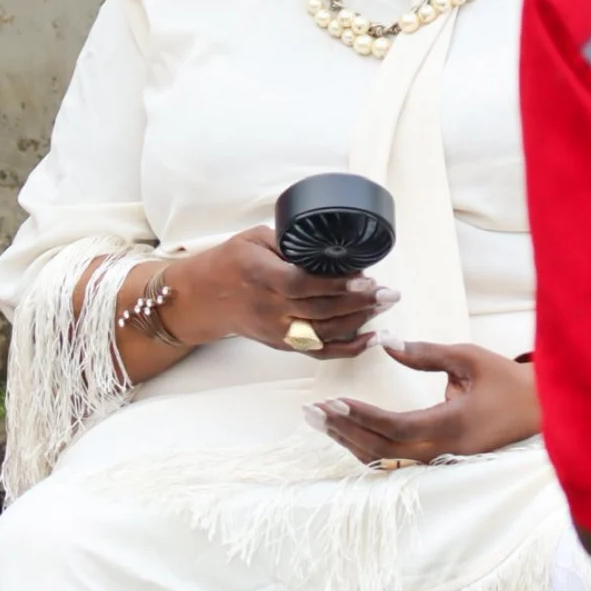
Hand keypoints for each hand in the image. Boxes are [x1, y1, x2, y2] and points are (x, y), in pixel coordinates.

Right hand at [167, 227, 393, 358]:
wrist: (202, 299)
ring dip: (358, 322)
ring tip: (383, 306)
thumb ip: (290, 243)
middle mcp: (270, 308)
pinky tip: (369, 337)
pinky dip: (346, 348)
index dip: (338, 285)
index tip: (367, 279)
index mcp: (261, 276)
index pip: (304, 285)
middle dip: (359, 303)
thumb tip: (331, 249)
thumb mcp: (254, 239)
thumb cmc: (228, 263)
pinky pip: (319, 351)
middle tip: (388, 293)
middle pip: (321, 311)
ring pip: (324, 333)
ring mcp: (277, 331)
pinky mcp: (282, 344)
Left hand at [306, 338, 539, 462]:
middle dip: (343, 431)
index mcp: (451, 427)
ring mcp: (440, 459)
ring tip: (320, 421)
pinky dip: (367, 447)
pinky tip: (346, 433)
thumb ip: (426, 353)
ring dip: (350, 441)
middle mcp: (441, 450)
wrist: (539, 410)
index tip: (334, 402)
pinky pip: (394, 460)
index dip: (363, 417)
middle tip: (312, 412)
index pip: (395, 427)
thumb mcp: (470, 357)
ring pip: (385, 461)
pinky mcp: (438, 459)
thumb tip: (388, 341)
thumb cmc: (508, 381)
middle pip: (381, 451)